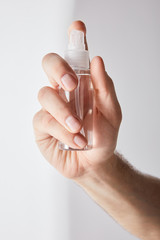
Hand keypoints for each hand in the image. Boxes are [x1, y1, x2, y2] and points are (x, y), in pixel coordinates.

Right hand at [33, 21, 121, 178]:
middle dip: (58, 68)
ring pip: (45, 94)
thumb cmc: (103, 136)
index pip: (75, 57)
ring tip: (79, 127)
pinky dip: (62, 130)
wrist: (94, 162)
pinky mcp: (41, 124)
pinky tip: (76, 140)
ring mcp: (50, 107)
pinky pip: (45, 120)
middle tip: (71, 83)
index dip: (74, 40)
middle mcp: (62, 90)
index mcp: (81, 84)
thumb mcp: (112, 112)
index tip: (77, 28)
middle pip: (49, 64)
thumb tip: (98, 61)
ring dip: (64, 112)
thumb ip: (105, 88)